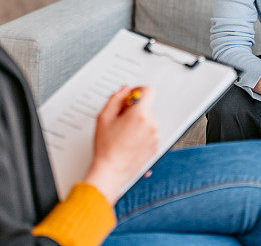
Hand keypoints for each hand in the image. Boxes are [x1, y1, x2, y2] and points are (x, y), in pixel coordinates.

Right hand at [84, 85, 158, 203]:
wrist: (111, 171)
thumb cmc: (106, 147)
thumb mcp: (104, 117)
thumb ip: (116, 98)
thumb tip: (125, 89)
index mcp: (140, 115)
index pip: (148, 91)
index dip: (138, 91)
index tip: (130, 97)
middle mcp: (151, 124)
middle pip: (146, 107)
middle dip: (134, 110)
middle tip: (120, 120)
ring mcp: (155, 136)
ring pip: (148, 120)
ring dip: (138, 122)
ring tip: (123, 134)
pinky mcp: (155, 147)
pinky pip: (150, 133)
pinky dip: (142, 134)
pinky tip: (129, 142)